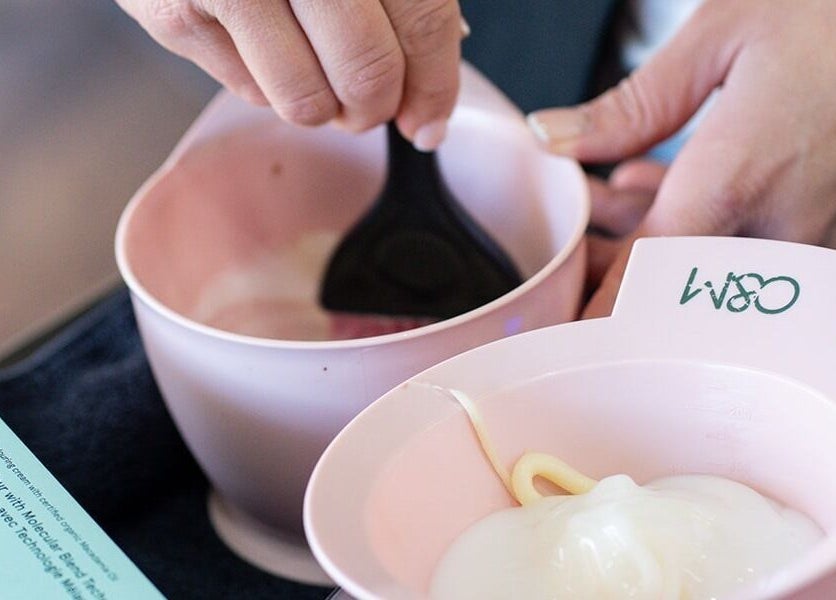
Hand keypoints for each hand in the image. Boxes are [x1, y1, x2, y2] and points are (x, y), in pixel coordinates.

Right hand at [116, 0, 463, 148]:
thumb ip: (400, 5)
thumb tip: (426, 112)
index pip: (422, 19)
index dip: (434, 86)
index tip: (429, 120)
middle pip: (366, 72)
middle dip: (376, 108)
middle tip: (369, 102)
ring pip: (306, 103)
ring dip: (322, 106)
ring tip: (311, 68)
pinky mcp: (175, 14)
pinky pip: (251, 94)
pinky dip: (267, 85)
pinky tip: (258, 41)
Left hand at [529, 0, 835, 317]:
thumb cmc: (832, 16)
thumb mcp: (723, 34)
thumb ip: (634, 102)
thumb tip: (554, 138)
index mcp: (741, 177)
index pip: (645, 277)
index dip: (597, 313)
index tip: (565, 336)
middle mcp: (780, 221)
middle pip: (669, 276)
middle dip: (608, 256)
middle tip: (572, 227)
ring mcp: (805, 228)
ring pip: (701, 260)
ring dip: (640, 232)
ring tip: (604, 191)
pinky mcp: (818, 220)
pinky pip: (739, 240)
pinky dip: (685, 219)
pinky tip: (653, 182)